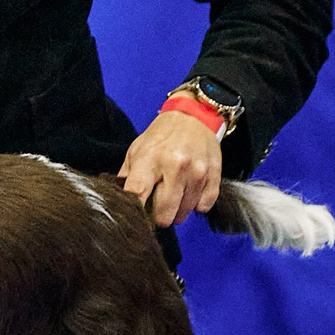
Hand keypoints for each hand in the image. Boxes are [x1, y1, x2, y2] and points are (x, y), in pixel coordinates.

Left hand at [119, 111, 223, 227]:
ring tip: (172, 196)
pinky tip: (189, 193)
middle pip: (164, 213)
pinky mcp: (214, 176)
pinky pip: (203, 207)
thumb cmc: (161, 137)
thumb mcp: (135, 151)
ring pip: (184, 212)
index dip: (135, 212)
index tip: (136, 215)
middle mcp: (175, 166)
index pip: (137, 196)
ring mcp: (197, 172)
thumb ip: (126, 178)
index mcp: (149, 160)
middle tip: (155, 207)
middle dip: (157, 217)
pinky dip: (195, 205)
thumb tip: (120, 203)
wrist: (192, 117)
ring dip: (177, 211)